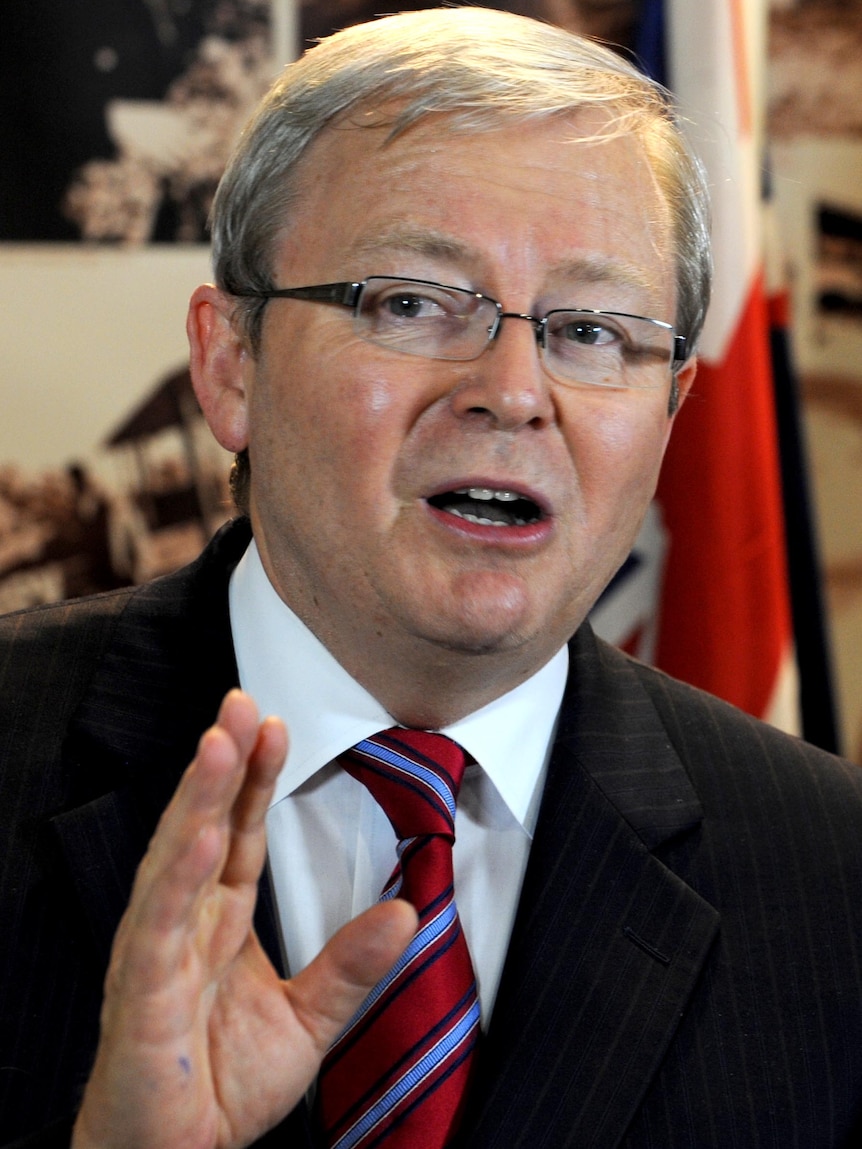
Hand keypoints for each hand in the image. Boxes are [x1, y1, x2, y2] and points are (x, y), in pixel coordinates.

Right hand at [71, 690, 416, 1148]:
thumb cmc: (219, 1088)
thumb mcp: (307, 1024)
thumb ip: (350, 968)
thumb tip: (406, 913)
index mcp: (218, 923)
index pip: (237, 832)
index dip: (253, 778)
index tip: (275, 725)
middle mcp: (183, 925)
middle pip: (204, 826)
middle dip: (223, 763)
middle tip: (243, 701)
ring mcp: (157, 955)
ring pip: (176, 860)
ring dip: (199, 798)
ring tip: (222, 741)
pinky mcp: (142, 998)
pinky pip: (161, 929)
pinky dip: (180, 879)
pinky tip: (204, 835)